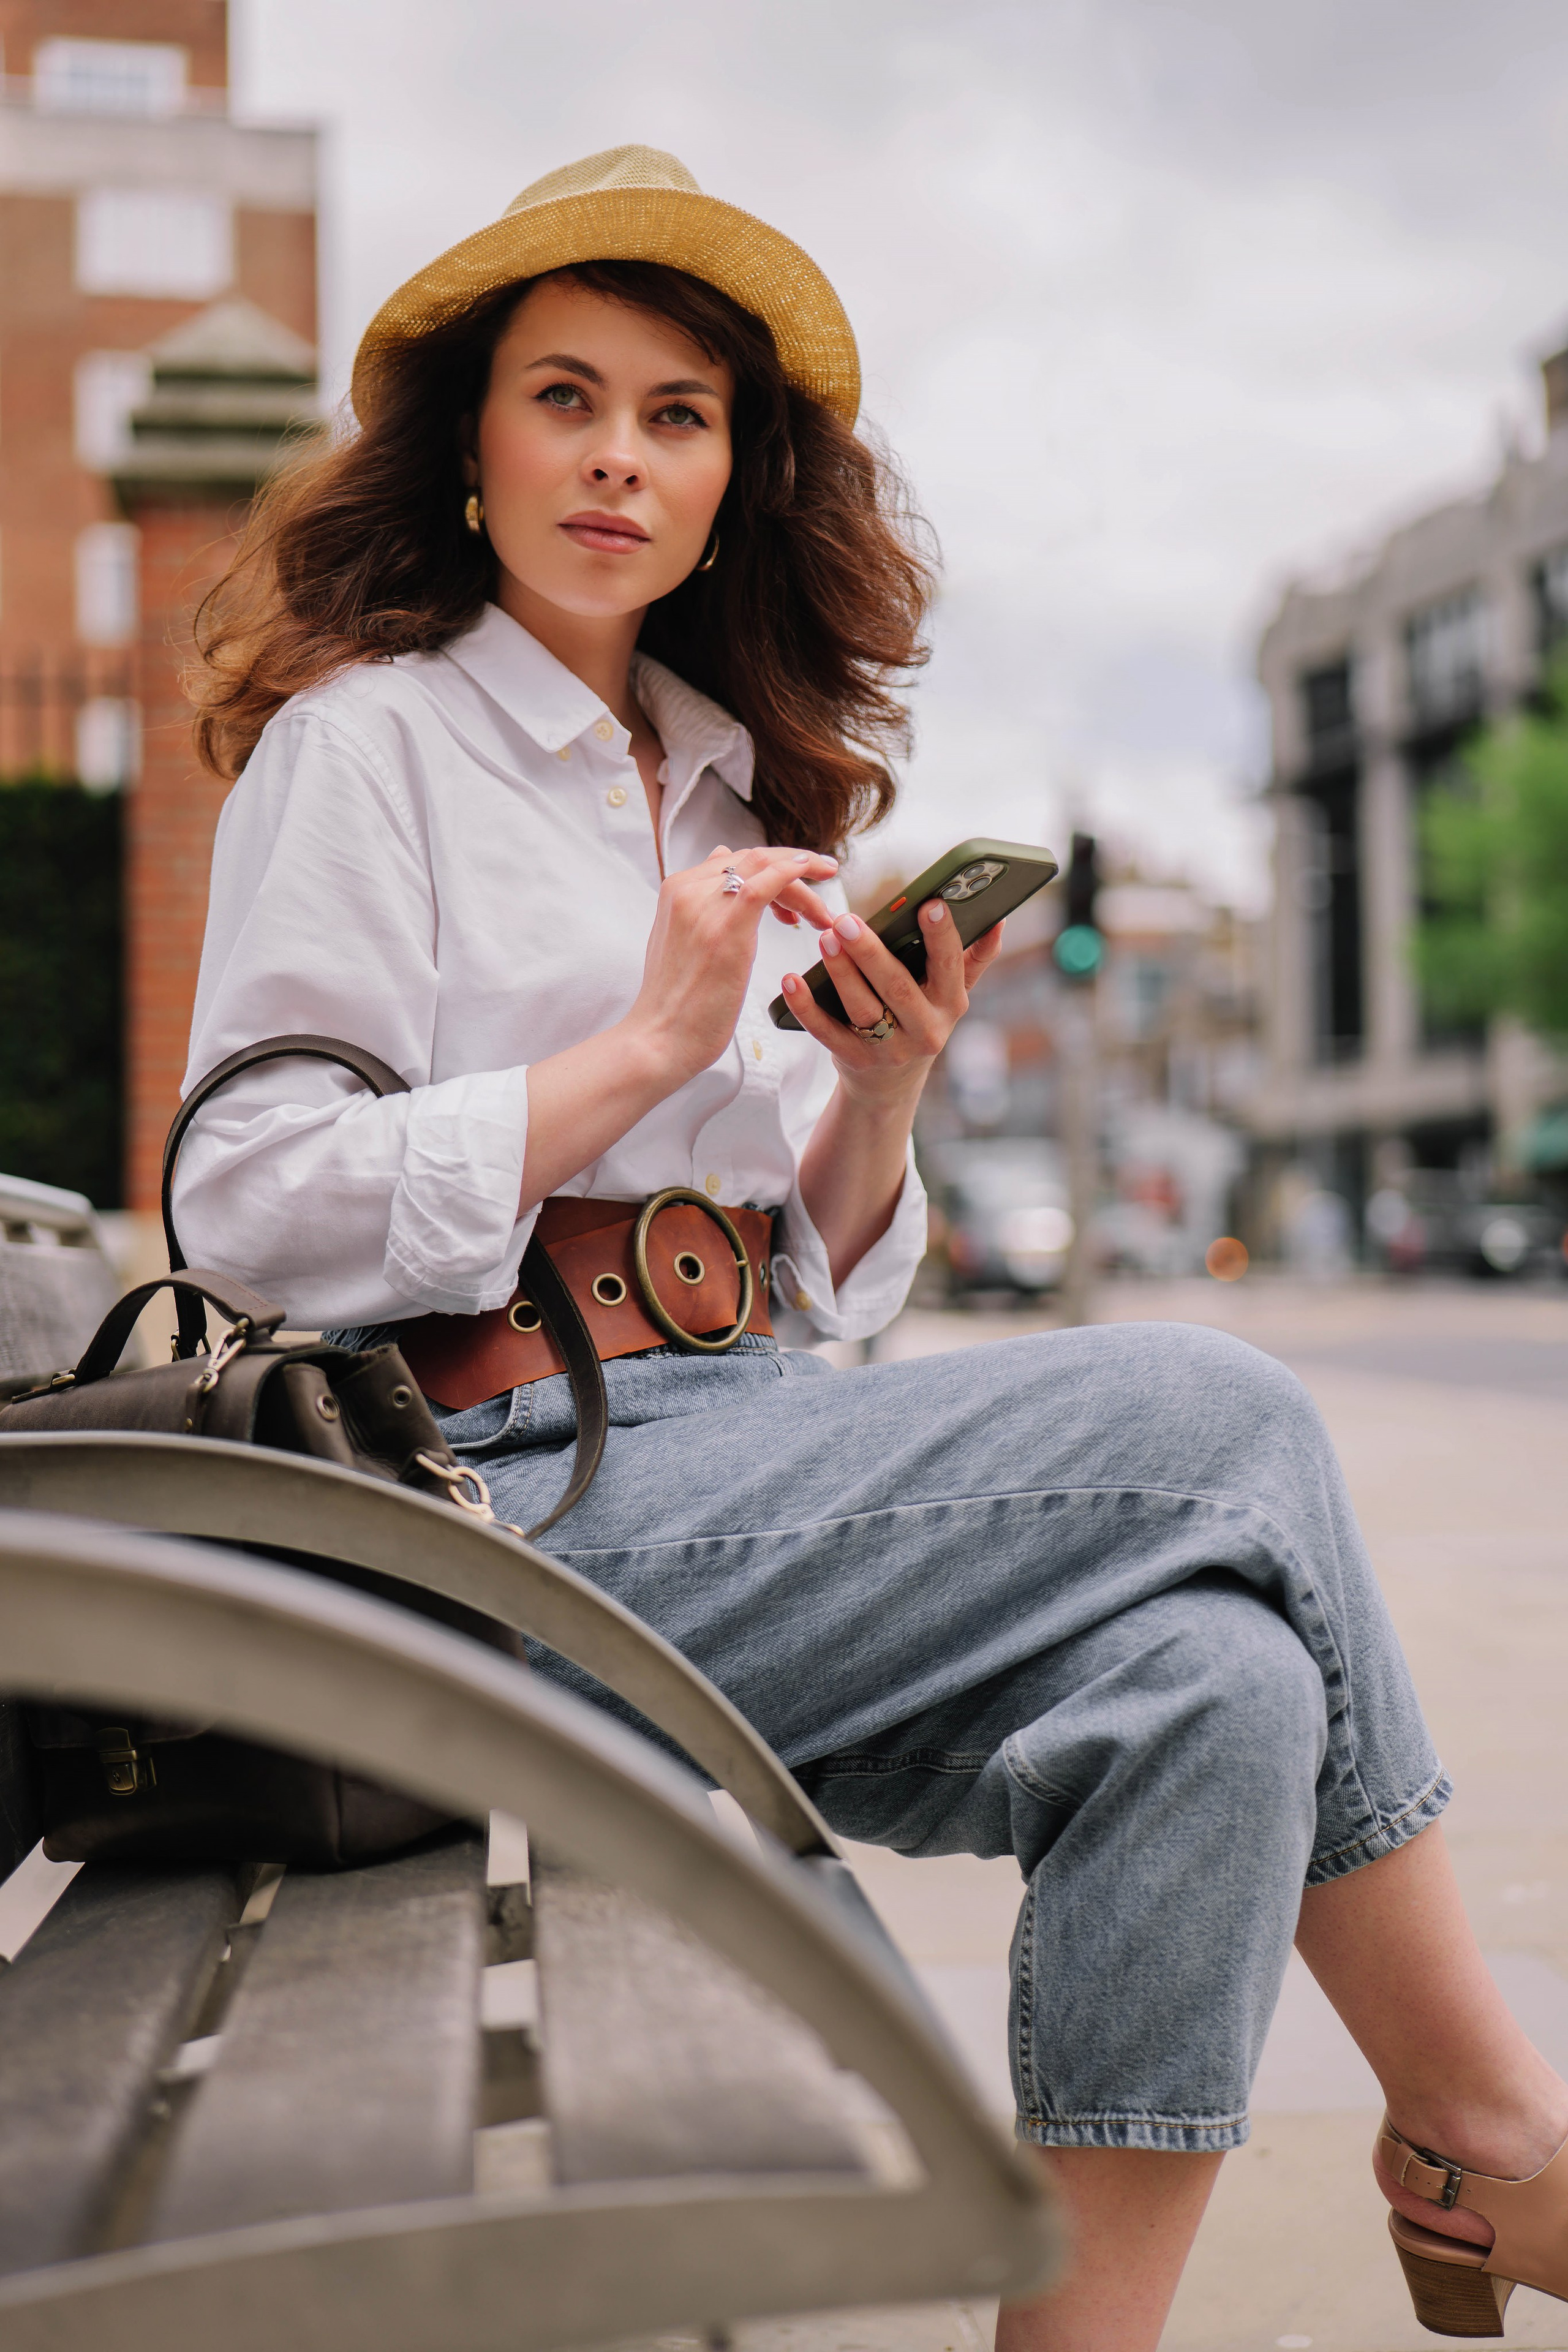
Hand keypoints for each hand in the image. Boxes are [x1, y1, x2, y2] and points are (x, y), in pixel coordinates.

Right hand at [628, 842, 839, 1081]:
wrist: (659, 1040)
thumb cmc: (674, 1003)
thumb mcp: (680, 939)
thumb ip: (700, 902)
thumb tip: (721, 859)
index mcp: (676, 890)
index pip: (734, 861)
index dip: (772, 869)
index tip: (798, 889)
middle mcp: (688, 889)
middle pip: (753, 859)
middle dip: (795, 869)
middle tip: (824, 891)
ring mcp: (705, 906)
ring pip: (764, 866)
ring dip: (803, 881)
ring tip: (824, 914)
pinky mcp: (726, 928)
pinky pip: (766, 883)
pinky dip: (794, 871)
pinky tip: (815, 873)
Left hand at [780, 897, 1004, 1104]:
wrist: (890, 1084)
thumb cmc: (920, 1019)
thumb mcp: (951, 995)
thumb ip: (973, 958)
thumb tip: (999, 919)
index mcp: (950, 1004)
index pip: (949, 965)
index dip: (942, 936)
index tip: (931, 903)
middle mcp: (925, 1030)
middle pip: (897, 987)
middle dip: (871, 952)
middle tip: (847, 920)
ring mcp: (889, 1050)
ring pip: (863, 1009)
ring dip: (841, 973)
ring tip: (824, 939)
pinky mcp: (855, 1061)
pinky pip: (828, 1033)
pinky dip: (807, 1008)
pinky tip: (791, 981)